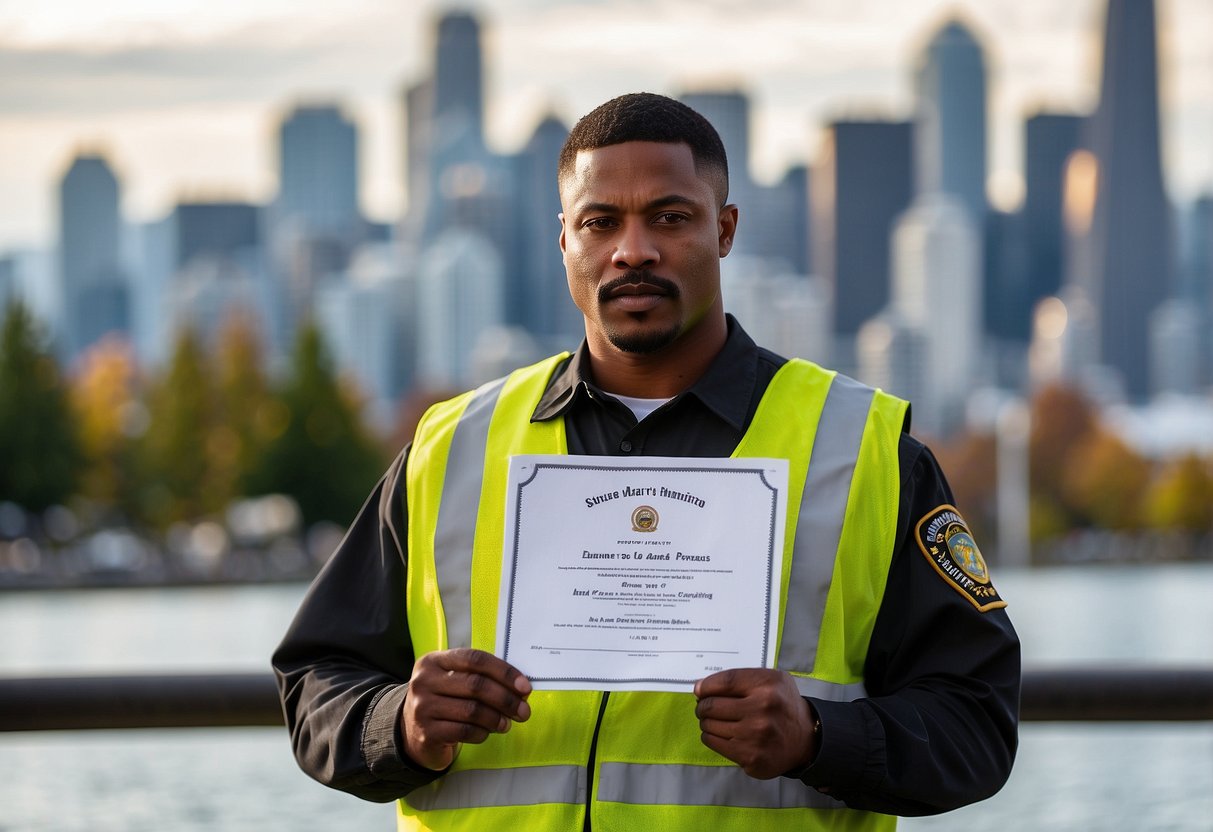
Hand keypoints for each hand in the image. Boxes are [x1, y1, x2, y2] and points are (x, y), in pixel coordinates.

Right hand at [402, 647, 531, 769]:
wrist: (411, 732)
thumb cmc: (442, 702)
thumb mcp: (454, 681)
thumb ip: (481, 678)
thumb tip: (520, 688)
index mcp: (434, 661)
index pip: (475, 659)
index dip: (504, 672)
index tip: (524, 686)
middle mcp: (424, 681)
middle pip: (476, 685)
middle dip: (506, 698)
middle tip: (523, 710)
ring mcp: (423, 707)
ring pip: (472, 710)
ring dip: (497, 718)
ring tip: (507, 723)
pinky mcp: (426, 732)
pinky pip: (464, 731)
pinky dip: (482, 732)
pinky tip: (487, 732)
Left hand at [693, 668, 817, 778]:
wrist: (805, 739)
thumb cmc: (782, 705)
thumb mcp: (771, 679)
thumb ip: (739, 678)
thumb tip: (701, 688)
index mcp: (767, 685)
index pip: (723, 682)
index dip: (706, 686)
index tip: (699, 690)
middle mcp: (761, 709)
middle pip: (712, 705)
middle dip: (703, 705)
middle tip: (705, 707)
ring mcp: (755, 736)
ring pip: (709, 725)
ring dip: (707, 721)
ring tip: (716, 720)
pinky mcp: (750, 757)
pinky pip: (713, 742)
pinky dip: (711, 736)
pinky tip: (721, 733)